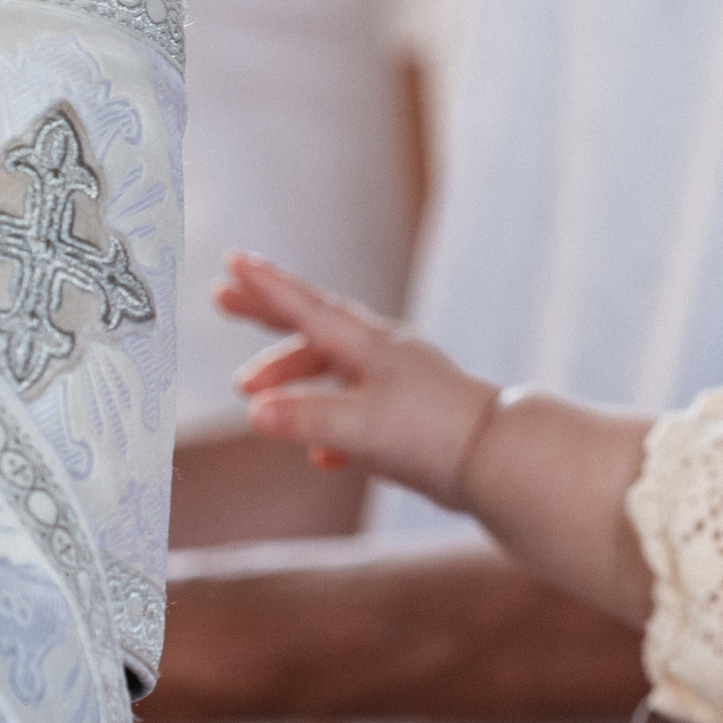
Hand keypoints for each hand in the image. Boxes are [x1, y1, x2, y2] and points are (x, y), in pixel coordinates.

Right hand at [218, 253, 496, 507]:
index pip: (307, 308)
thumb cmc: (433, 433)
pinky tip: (323, 457)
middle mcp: (383, 356)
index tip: (232, 262)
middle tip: (222, 301)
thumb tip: (254, 413)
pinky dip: (333, 428)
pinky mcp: (412, 418)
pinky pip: (360, 414)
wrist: (500, 460)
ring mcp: (399, 385)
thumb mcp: (360, 426)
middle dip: (267, 316)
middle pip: (314, 327)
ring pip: (334, 372)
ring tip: (257, 404)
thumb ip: (306, 419)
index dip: (267, 287)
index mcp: (369, 345)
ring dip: (294, 382)